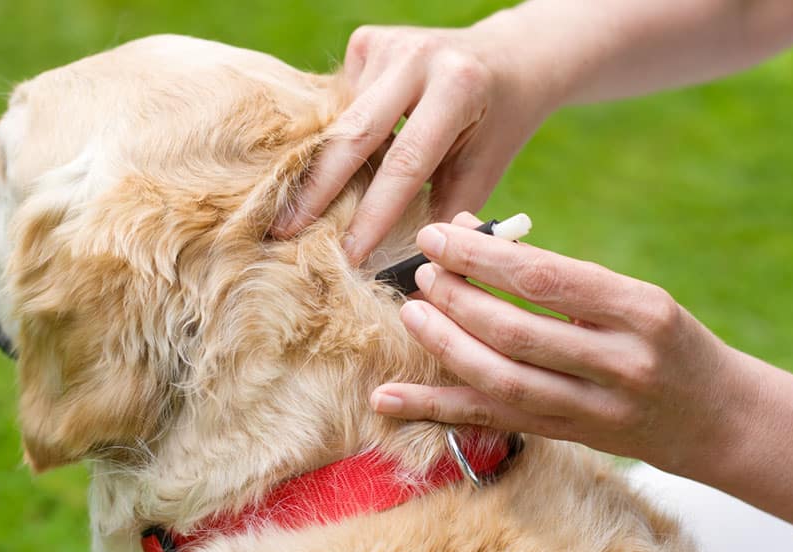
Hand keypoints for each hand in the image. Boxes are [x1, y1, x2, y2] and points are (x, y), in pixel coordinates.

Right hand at [272, 22, 560, 263]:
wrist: (507, 59)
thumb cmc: (496, 125)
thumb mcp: (484, 169)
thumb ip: (445, 213)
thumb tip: (404, 269)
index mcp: (457, 87)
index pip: (406, 162)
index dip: (374, 213)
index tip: (349, 254)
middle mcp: (417, 57)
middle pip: (354, 133)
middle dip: (318, 189)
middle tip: (284, 232)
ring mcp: (388, 43)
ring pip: (341, 120)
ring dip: (325, 166)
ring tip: (298, 210)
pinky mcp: (367, 41)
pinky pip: (341, 103)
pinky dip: (338, 137)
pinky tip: (339, 159)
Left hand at [370, 212, 749, 474]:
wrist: (715, 416)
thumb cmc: (663, 339)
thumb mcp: (631, 296)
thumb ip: (560, 275)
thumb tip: (473, 238)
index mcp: (639, 310)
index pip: (546, 279)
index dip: (482, 257)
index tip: (437, 235)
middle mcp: (622, 363)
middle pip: (518, 332)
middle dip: (458, 300)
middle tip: (423, 274)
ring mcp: (596, 409)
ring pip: (503, 380)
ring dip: (446, 347)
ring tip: (412, 314)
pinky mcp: (570, 437)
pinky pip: (493, 422)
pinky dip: (435, 409)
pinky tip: (388, 398)